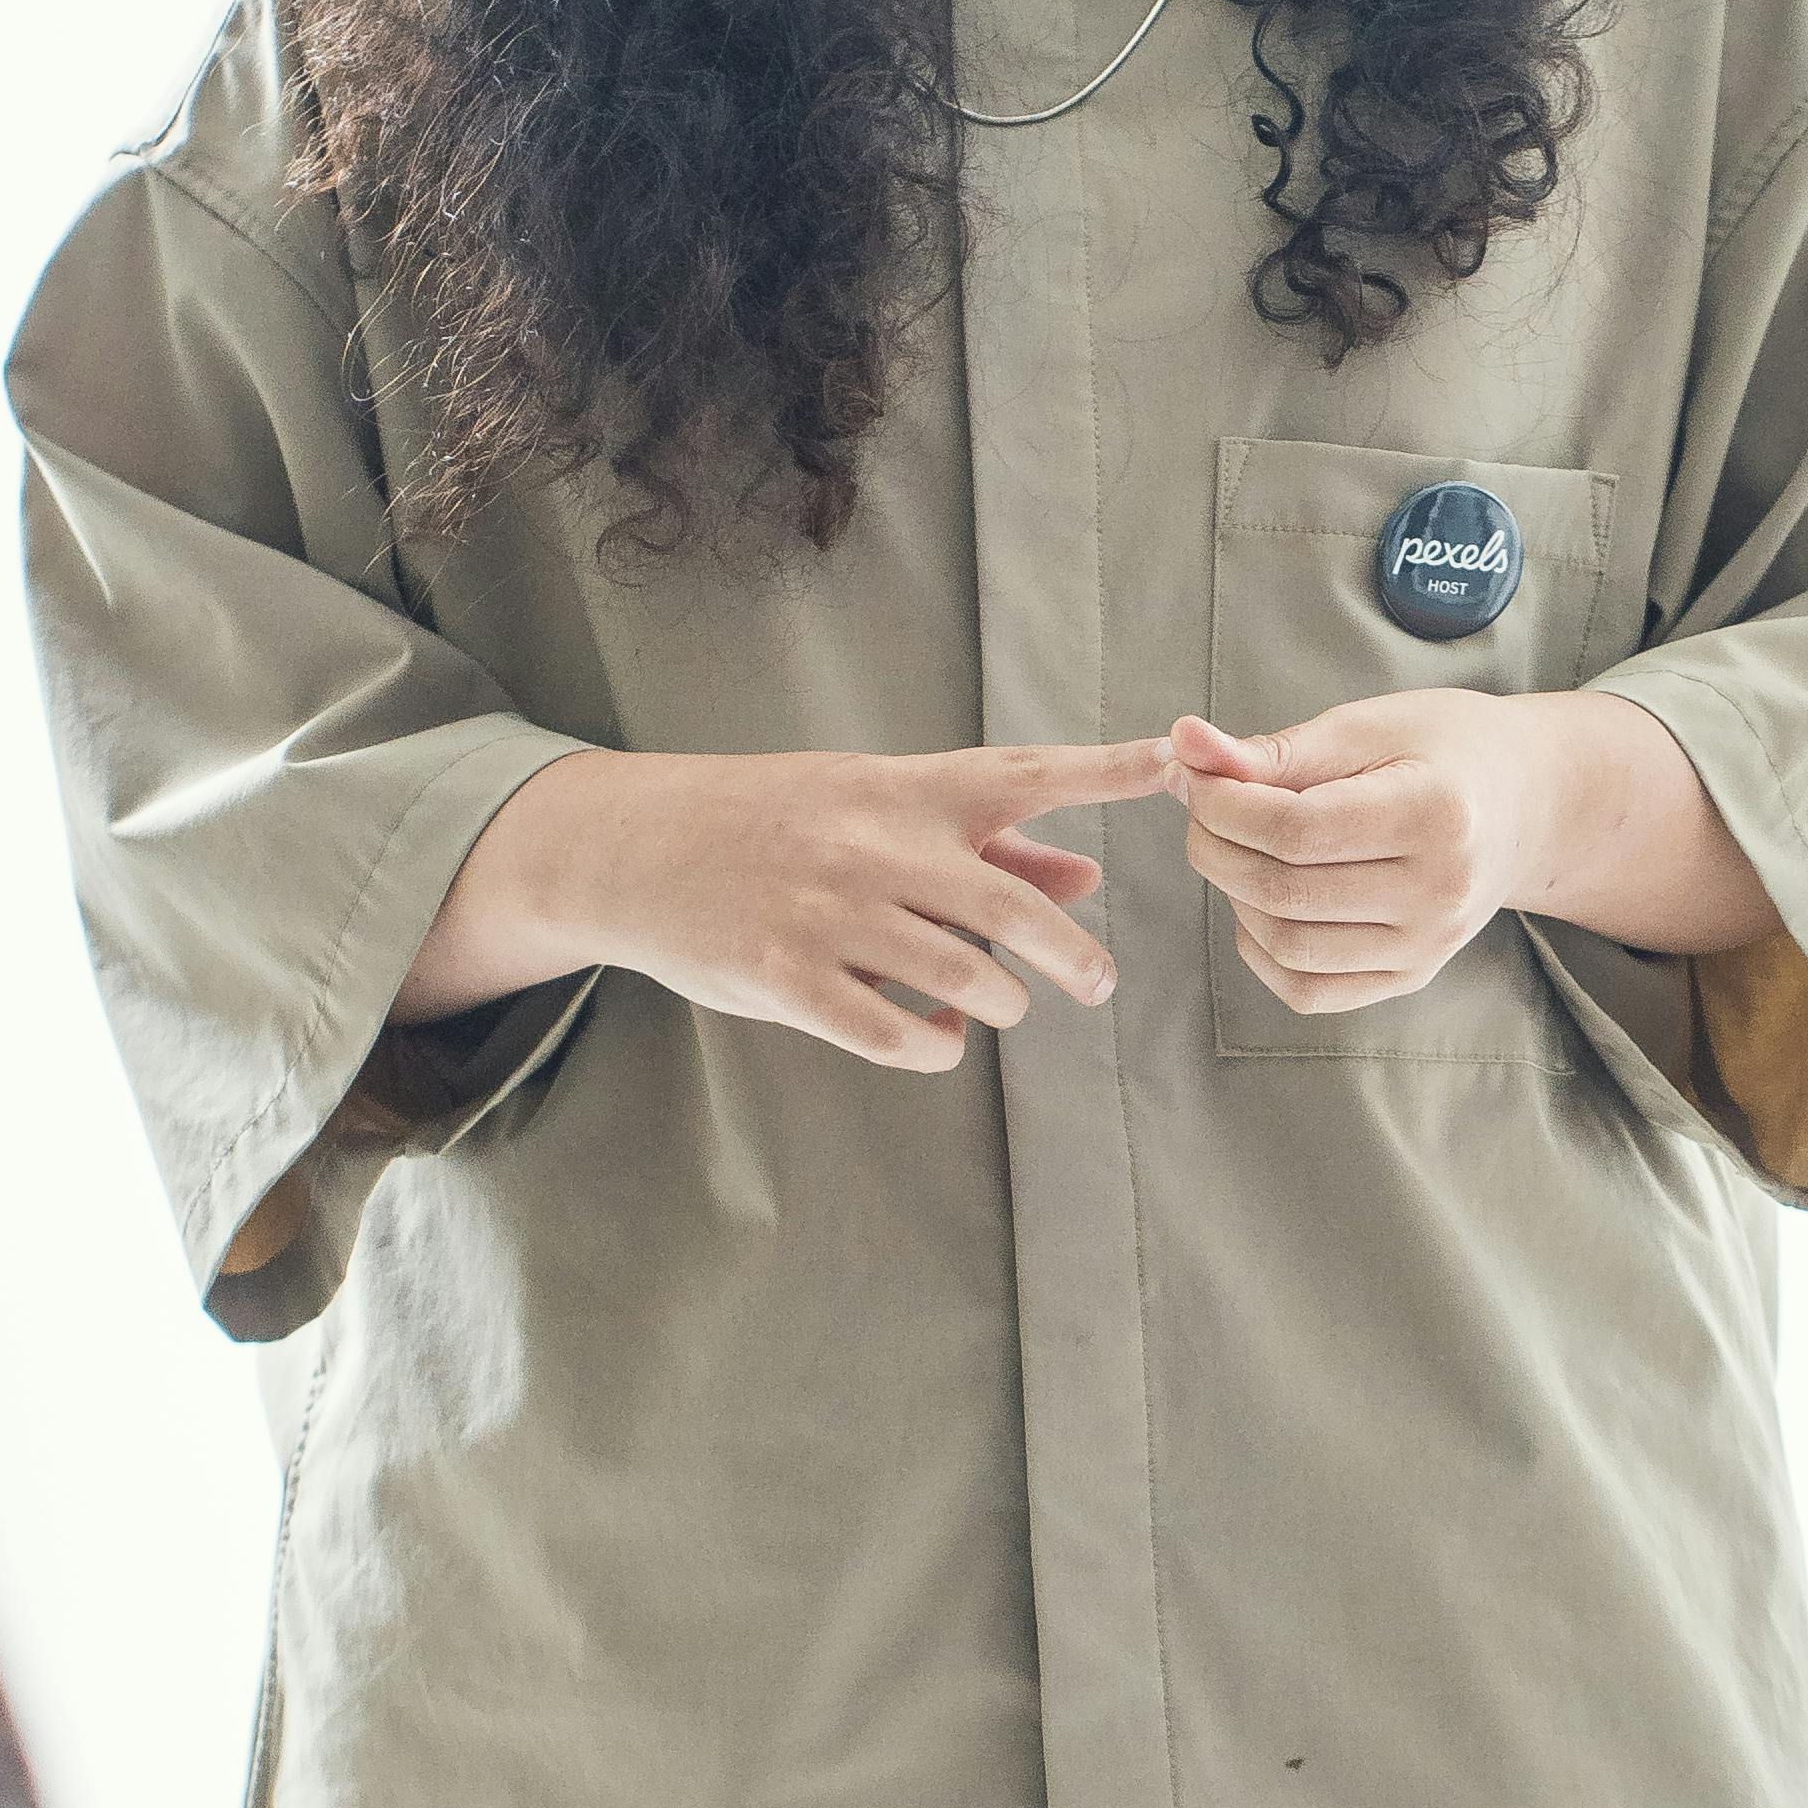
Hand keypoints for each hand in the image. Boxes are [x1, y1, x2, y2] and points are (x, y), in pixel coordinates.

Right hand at [408, 737, 1176, 1071]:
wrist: (634, 845)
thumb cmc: (772, 823)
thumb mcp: (872, 809)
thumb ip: (982, 845)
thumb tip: (1084, 877)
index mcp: (902, 791)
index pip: (1022, 774)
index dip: (1103, 769)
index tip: (1173, 760)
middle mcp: (873, 846)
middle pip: (1009, 907)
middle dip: (1071, 955)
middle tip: (1096, 982)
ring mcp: (830, 914)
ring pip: (962, 977)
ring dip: (1000, 1001)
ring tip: (1001, 1004)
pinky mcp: (787, 978)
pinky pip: (892, 1033)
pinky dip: (932, 1047)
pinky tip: (936, 1041)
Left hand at [1168, 695, 1554, 1015]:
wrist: (1525, 804)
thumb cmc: (1443, 750)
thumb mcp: (1366, 727)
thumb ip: (1274, 749)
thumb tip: (1184, 745)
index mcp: (1437, 815)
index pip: (1296, 829)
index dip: (1223, 805)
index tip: (1195, 776)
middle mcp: (1441, 893)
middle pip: (1284, 889)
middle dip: (1214, 845)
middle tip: (1202, 806)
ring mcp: (1429, 947)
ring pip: (1287, 945)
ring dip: (1233, 895)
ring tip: (1235, 847)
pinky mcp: (1413, 977)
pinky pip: (1309, 990)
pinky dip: (1262, 949)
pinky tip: (1259, 901)